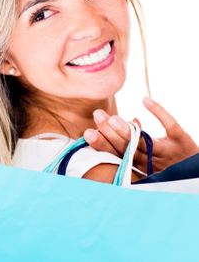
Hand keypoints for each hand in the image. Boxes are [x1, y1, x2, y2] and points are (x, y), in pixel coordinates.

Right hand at [83, 97, 198, 172]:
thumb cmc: (176, 170)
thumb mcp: (154, 160)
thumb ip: (139, 143)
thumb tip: (131, 117)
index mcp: (142, 168)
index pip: (119, 155)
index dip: (103, 145)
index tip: (87, 133)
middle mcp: (153, 162)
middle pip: (127, 148)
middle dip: (110, 133)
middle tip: (97, 117)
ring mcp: (169, 152)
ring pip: (142, 141)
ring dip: (126, 129)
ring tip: (110, 117)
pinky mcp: (184, 142)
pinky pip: (170, 125)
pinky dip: (158, 111)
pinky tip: (144, 100)